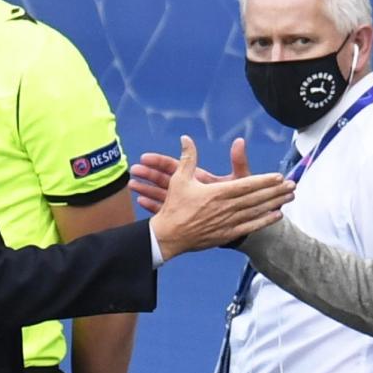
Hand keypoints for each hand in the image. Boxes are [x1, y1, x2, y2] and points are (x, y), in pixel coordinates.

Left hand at [130, 137, 250, 213]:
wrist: (240, 232)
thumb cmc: (240, 202)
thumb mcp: (241, 180)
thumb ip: (239, 159)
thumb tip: (239, 140)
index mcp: (200, 182)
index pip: (177, 168)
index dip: (160, 162)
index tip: (144, 157)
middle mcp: (191, 195)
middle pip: (165, 184)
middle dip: (149, 176)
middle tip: (133, 169)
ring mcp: (186, 208)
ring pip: (161, 198)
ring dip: (146, 191)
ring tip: (131, 184)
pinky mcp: (184, 219)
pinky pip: (164, 212)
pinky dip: (152, 206)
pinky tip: (140, 201)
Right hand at [148, 136, 292, 260]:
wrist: (168, 236)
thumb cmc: (174, 207)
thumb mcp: (179, 179)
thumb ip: (187, 158)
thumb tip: (186, 138)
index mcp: (216, 193)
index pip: (246, 185)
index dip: (263, 180)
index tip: (279, 176)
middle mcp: (225, 208)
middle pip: (256, 198)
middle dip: (276, 191)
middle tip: (293, 185)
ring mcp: (227, 222)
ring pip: (256, 212)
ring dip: (274, 204)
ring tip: (290, 198)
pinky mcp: (226, 234)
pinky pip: (250, 227)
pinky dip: (264, 221)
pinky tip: (277, 215)